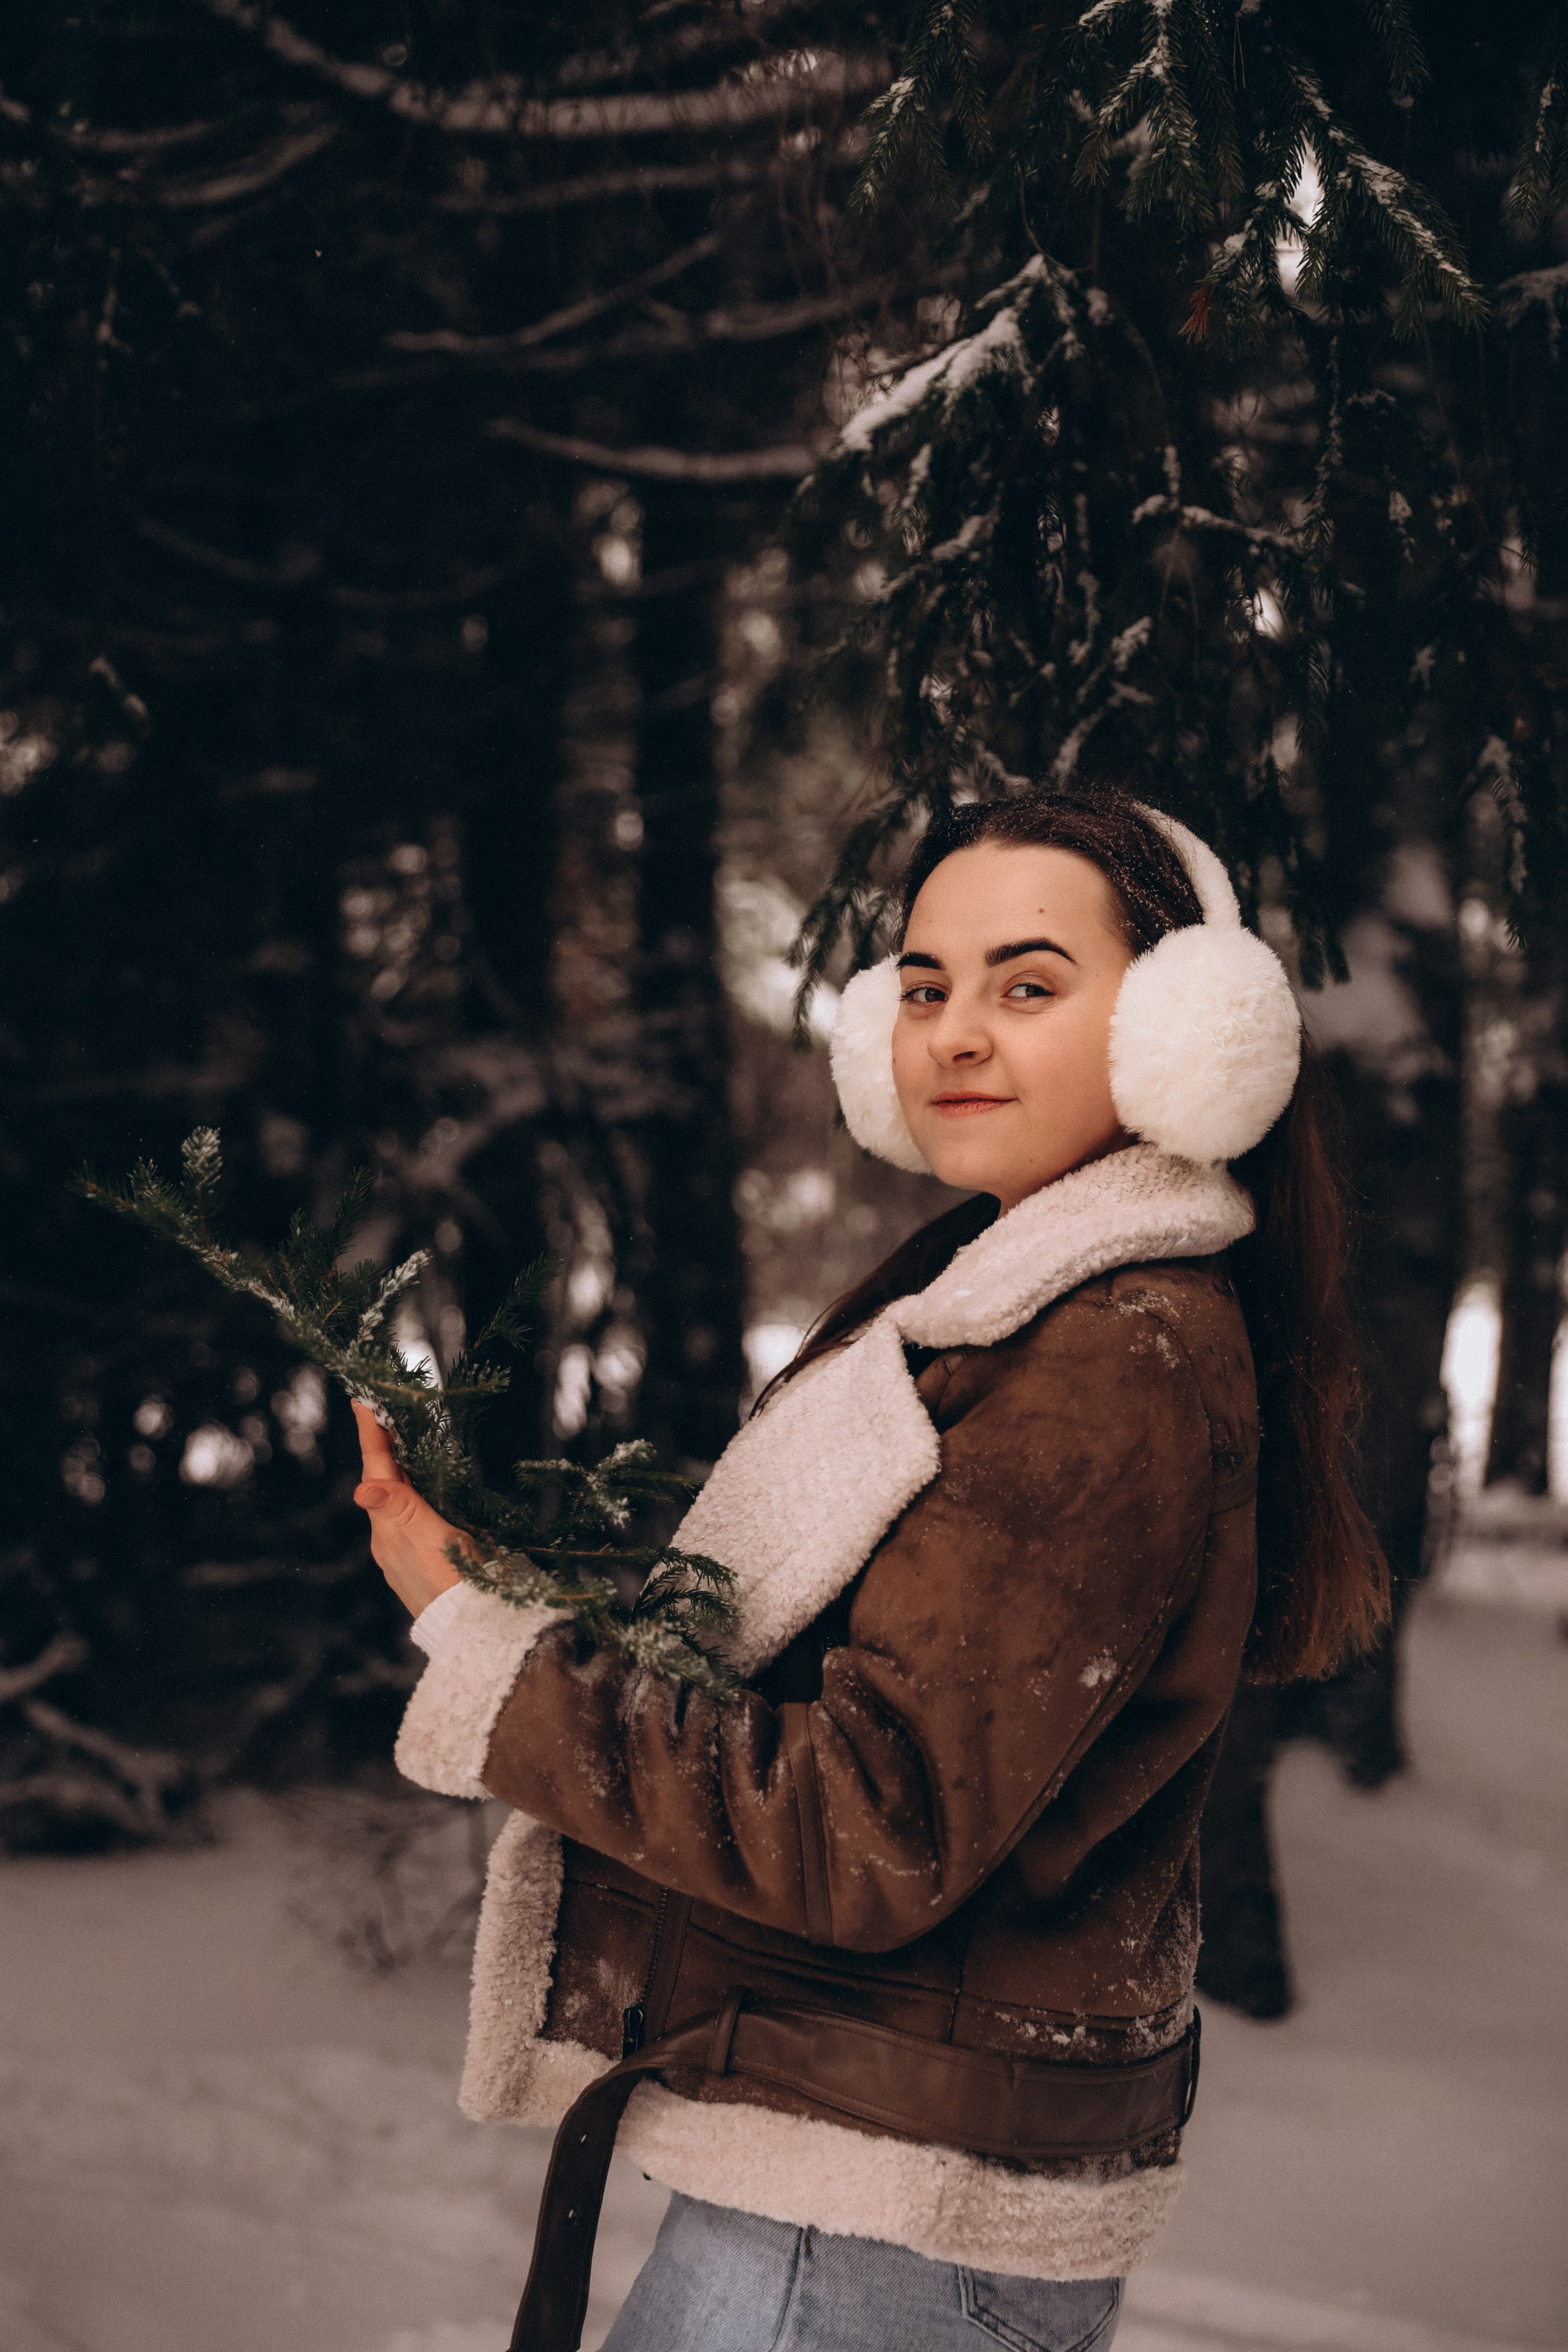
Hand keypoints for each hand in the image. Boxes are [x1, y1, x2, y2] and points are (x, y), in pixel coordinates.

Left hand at [353, 1402, 470, 1618]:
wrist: (474, 1626)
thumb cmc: (456, 1580)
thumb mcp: (428, 1538)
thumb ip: (399, 1509)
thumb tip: (362, 1490)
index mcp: (389, 1529)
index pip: (378, 1471)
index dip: (372, 1435)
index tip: (363, 1402)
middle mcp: (391, 1539)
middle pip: (384, 1484)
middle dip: (383, 1449)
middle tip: (384, 1415)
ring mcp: (406, 1553)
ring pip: (397, 1502)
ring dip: (400, 1473)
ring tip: (403, 1446)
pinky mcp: (425, 1562)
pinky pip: (412, 1518)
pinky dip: (415, 1496)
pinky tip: (426, 1493)